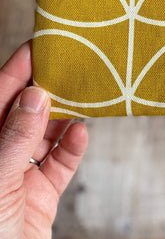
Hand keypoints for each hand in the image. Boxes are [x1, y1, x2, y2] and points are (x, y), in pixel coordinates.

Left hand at [0, 41, 87, 238]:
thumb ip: (15, 137)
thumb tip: (34, 96)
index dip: (17, 71)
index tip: (39, 48)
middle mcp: (1, 154)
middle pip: (26, 113)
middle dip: (47, 92)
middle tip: (70, 69)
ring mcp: (21, 173)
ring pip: (47, 134)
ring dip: (65, 118)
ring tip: (83, 98)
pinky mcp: (44, 191)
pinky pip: (62, 161)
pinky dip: (73, 147)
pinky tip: (81, 133)